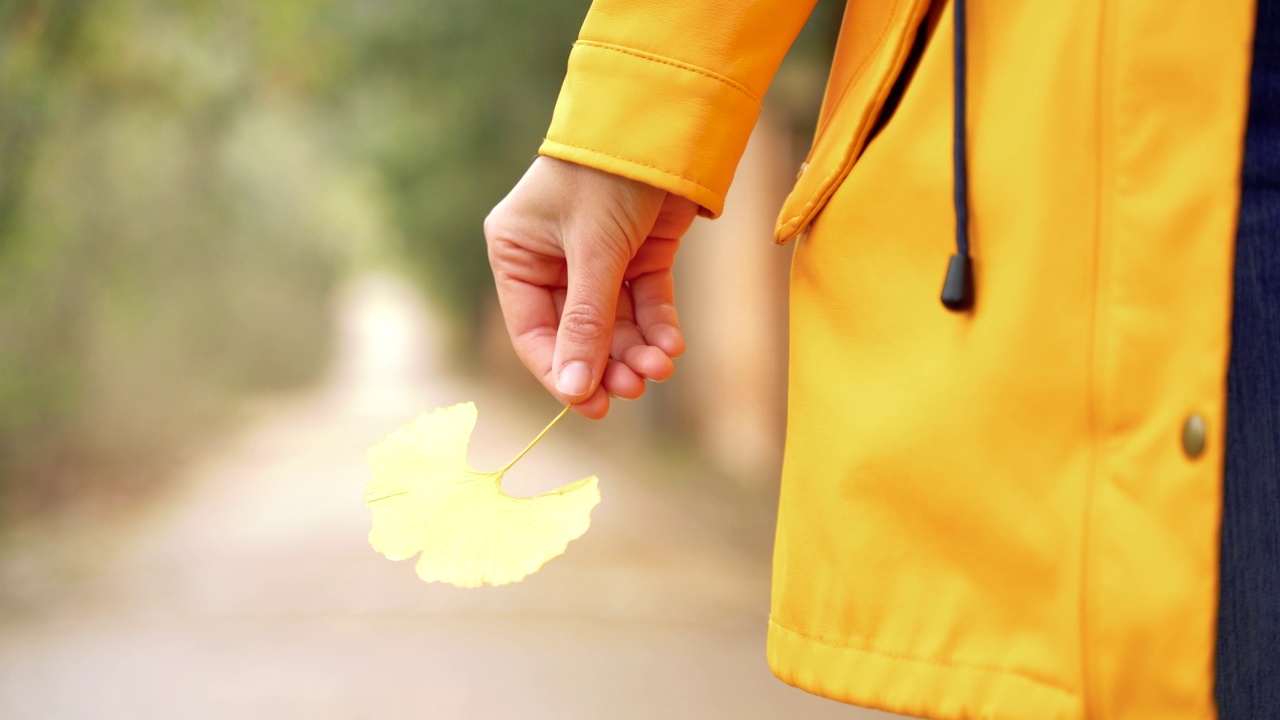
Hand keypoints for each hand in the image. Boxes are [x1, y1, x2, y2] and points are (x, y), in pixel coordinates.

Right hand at [485, 157, 697, 417]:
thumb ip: (586, 324)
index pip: (533, 331)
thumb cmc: (608, 177)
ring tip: (659, 366)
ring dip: (637, 349)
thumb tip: (575, 392)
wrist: (664, 124)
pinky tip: (671, 345)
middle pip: (578, 333)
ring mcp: (598, 259)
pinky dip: (658, 326)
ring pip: (616, 324)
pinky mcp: (639, 253)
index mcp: (518, 253)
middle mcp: (553, 260)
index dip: (562, 372)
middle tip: (635, 388)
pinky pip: (645, 303)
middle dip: (608, 363)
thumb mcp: (593, 253)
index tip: (592, 406)